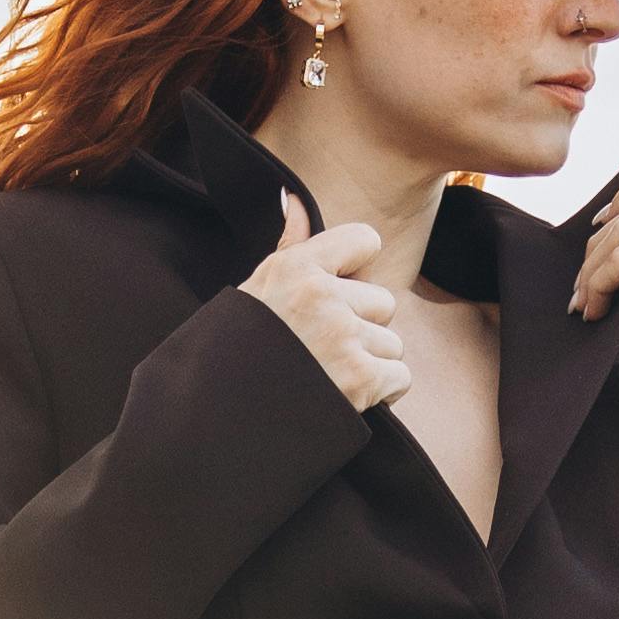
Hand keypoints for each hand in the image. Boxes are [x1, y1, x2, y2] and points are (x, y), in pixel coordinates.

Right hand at [244, 215, 410, 409]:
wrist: (219, 420)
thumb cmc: (238, 351)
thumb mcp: (257, 290)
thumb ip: (290, 246)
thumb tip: (295, 198)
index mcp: (296, 268)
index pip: (365, 240)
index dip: (356, 272)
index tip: (337, 297)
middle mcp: (322, 297)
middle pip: (383, 302)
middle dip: (362, 328)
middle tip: (322, 350)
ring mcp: (343, 338)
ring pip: (392, 343)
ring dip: (369, 364)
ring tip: (327, 377)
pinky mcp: (360, 379)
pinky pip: (400, 377)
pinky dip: (380, 393)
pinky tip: (343, 397)